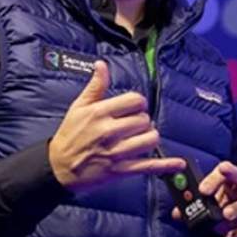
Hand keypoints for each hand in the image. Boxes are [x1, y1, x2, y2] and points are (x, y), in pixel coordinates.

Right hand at [49, 61, 184, 192]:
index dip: (138, 103)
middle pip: (144, 119)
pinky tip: (177, 163)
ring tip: (142, 137)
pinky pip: (148, 166)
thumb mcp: (78, 107)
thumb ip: (94, 86)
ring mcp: (116, 152)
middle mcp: (109, 132)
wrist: (59, 167)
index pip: (135, 100)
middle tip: (133, 125)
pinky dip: (165, 165)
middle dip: (142, 121)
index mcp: (99, 113)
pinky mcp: (120, 170)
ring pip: (150, 139)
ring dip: (150, 137)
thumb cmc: (69, 135)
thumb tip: (102, 65)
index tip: (134, 108)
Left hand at [171, 161, 236, 236]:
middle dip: (234, 176)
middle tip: (217, 190)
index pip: (226, 171)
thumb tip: (177, 213)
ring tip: (225, 215)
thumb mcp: (212, 208)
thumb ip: (196, 208)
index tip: (202, 190)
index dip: (214, 178)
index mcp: (235, 182)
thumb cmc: (229, 212)